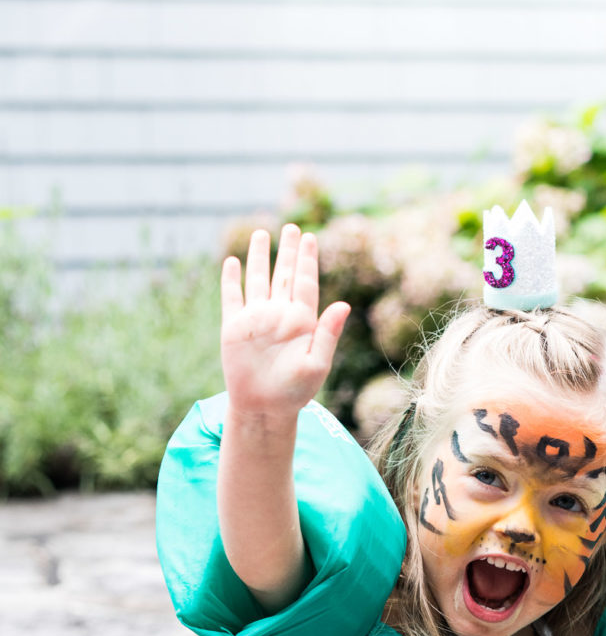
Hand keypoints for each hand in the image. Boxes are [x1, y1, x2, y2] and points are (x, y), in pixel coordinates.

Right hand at [220, 224, 349, 419]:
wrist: (264, 408)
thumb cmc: (295, 391)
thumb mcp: (317, 364)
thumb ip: (328, 334)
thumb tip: (344, 304)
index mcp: (302, 320)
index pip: (305, 282)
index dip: (307, 259)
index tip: (309, 237)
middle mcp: (279, 314)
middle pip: (284, 274)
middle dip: (288, 251)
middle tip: (292, 227)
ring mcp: (256, 319)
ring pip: (258, 279)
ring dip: (260, 257)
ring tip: (262, 234)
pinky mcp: (234, 327)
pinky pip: (232, 297)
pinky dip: (231, 279)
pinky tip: (233, 261)